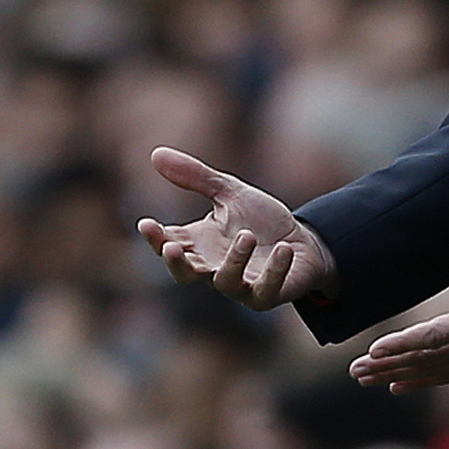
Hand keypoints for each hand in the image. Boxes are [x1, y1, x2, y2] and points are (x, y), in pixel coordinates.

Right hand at [136, 147, 339, 309]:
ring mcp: (240, 285)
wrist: (303, 242)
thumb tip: (156, 154)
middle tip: (170, 246)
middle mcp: (214, 268)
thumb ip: (196, 177)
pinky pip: (266, 289)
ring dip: (234, 259)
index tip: (145, 223)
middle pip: (185, 274)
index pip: (170, 243)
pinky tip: (283, 249)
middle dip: (175, 262)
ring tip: (247, 236)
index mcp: (200, 244)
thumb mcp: (229, 192)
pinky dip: (274, 270)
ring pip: (226, 281)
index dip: (155, 237)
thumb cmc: (261, 220)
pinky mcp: (267, 294)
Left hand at [349, 247, 448, 392]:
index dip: (404, 343)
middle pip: (429, 359)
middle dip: (389, 365)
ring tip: (366, 381)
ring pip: (436, 371)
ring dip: (400, 375)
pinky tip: (400, 385)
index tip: (374, 350)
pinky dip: (424, 380)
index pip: (438, 336)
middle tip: (353, 372)